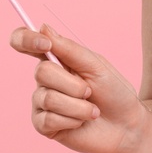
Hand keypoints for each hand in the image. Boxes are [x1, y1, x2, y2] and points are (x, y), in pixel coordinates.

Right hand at [8, 23, 147, 152]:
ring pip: (48, 97)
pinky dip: (73, 120)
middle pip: (42, 72)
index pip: (25, 42)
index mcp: (56, 60)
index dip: (26, 39)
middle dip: (74, 84)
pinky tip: (82, 122)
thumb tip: (43, 27)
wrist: (126, 125)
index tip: (44, 43)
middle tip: (90, 92)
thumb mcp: (96, 66)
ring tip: (92, 110)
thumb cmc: (114, 93)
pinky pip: (49, 119)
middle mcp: (44, 80)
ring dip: (78, 105)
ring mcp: (41, 103)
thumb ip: (69, 49)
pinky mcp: (43, 125)